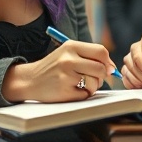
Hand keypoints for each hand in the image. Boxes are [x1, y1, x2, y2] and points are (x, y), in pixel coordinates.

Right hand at [2, 40, 116, 101]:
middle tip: (93, 78)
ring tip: (81, 84)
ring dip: (92, 86)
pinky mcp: (64, 91)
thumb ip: (89, 56)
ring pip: (94, 82)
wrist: (30, 80)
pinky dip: (82, 94)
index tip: (108, 69)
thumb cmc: (53, 67)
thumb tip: (111, 68)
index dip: (108, 62)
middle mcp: (68, 59)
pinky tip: (71, 90)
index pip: (101, 51)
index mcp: (71, 46)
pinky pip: (85, 94)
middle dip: (101, 76)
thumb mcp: (68, 53)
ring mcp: (66, 75)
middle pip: (100, 68)